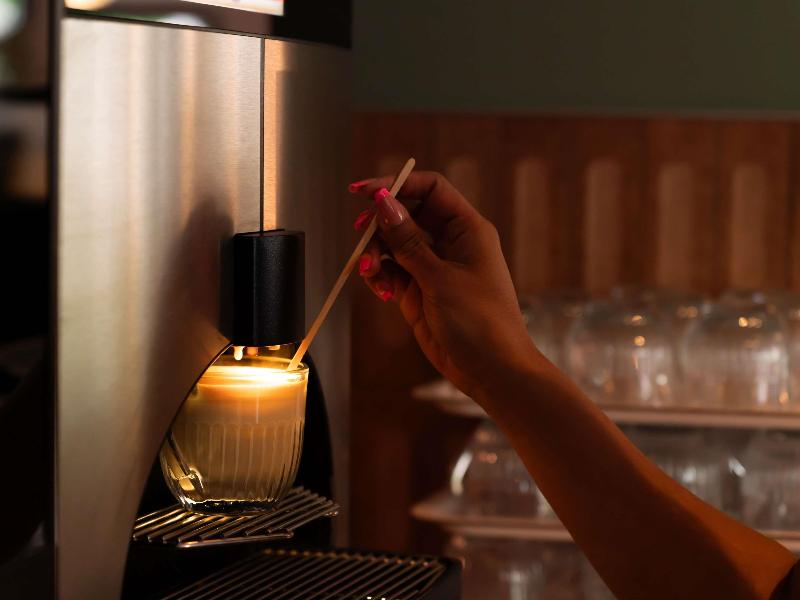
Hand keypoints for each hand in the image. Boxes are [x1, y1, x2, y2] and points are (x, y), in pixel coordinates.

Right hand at [350, 172, 537, 397]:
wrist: (492, 370)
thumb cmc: (480, 321)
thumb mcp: (439, 278)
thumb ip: (408, 241)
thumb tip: (383, 202)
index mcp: (467, 229)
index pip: (430, 189)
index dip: (397, 184)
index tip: (363, 192)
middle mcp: (450, 243)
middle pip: (405, 215)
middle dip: (379, 226)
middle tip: (362, 239)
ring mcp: (433, 267)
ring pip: (393, 245)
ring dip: (376, 256)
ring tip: (371, 275)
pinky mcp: (420, 291)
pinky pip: (391, 272)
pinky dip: (381, 277)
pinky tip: (383, 293)